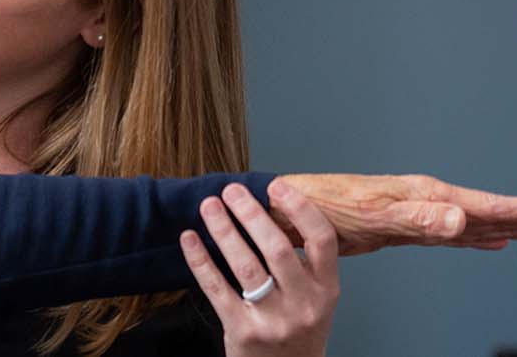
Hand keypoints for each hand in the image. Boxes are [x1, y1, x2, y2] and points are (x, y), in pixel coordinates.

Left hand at [181, 181, 336, 356]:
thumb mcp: (316, 298)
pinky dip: (200, 260)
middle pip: (278, 249)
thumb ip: (304, 264)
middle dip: (252, 214)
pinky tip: (189, 239)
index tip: (276, 185)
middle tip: (232, 190)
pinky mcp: (242, 330)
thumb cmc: (299, 328)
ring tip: (209, 206)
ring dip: (224, 230)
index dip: (300, 209)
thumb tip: (274, 211)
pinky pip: (216, 288)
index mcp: (327, 290)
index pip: (322, 240)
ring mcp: (273, 319)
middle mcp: (304, 304)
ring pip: (245, 266)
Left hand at [276, 173, 516, 254]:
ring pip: (469, 222)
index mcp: (422, 196)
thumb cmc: (324, 206)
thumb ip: (417, 219)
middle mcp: (422, 200)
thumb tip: (460, 220)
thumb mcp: (373, 215)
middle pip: (484, 210)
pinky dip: (471, 237)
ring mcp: (413, 213)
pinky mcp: (400, 227)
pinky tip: (485, 241)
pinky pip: (447, 233)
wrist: (288, 209)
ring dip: (502, 227)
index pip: (483, 205)